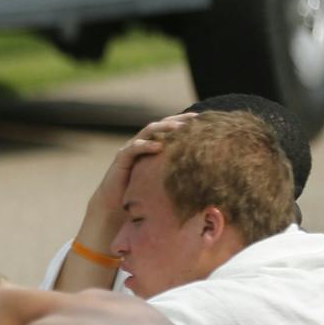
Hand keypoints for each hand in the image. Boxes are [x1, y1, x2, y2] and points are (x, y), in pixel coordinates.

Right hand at [80, 112, 198, 244]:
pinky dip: (146, 145)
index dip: (187, 123)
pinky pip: (134, 147)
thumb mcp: (164, 181)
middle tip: (195, 119)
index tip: (205, 121)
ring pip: (148, 131)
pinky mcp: (121, 158)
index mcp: (153, 147)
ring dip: (164, 128)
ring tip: (179, 128)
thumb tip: (208, 176)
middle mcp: (142, 143)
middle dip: (178, 120)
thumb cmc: (142, 195)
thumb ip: (178, 174)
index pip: (171, 130)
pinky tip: (158, 147)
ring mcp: (131, 149)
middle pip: (162, 125)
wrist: (115, 206)